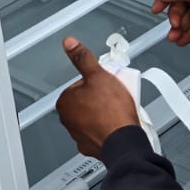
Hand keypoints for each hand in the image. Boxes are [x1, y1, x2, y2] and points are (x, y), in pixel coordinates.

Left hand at [55, 37, 140, 157]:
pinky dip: (106, 128)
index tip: (107, 84)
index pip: (81, 84)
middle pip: (86, 100)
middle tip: (114, 97)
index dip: (97, 82)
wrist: (123, 141)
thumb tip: (70, 44)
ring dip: (103, 113)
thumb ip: (83, 58)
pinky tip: (116, 124)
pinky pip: (99, 132)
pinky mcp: (91, 145)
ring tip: (117, 111)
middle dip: (100, 98)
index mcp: (65, 101)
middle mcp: (68, 120)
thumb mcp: (99, 75)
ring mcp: (78, 134)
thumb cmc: (111, 112)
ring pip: (92, 116)